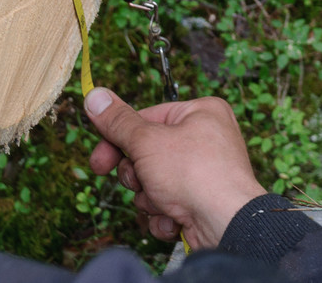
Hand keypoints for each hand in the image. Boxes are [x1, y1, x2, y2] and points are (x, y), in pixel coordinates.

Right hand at [85, 88, 267, 247]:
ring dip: (150, 198)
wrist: (226, 225)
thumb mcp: (147, 141)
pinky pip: (167, 205)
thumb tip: (95, 96)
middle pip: (148, 153)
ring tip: (164, 202)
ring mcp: (205, 173)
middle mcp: (206, 139)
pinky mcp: (201, 203)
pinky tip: (175, 219)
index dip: (118, 140)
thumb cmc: (196, 175)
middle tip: (135, 182)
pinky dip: (164, 215)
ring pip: (154, 183)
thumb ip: (118, 122)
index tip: (99, 160)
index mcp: (200, 112)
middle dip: (137, 175)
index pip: (146, 118)